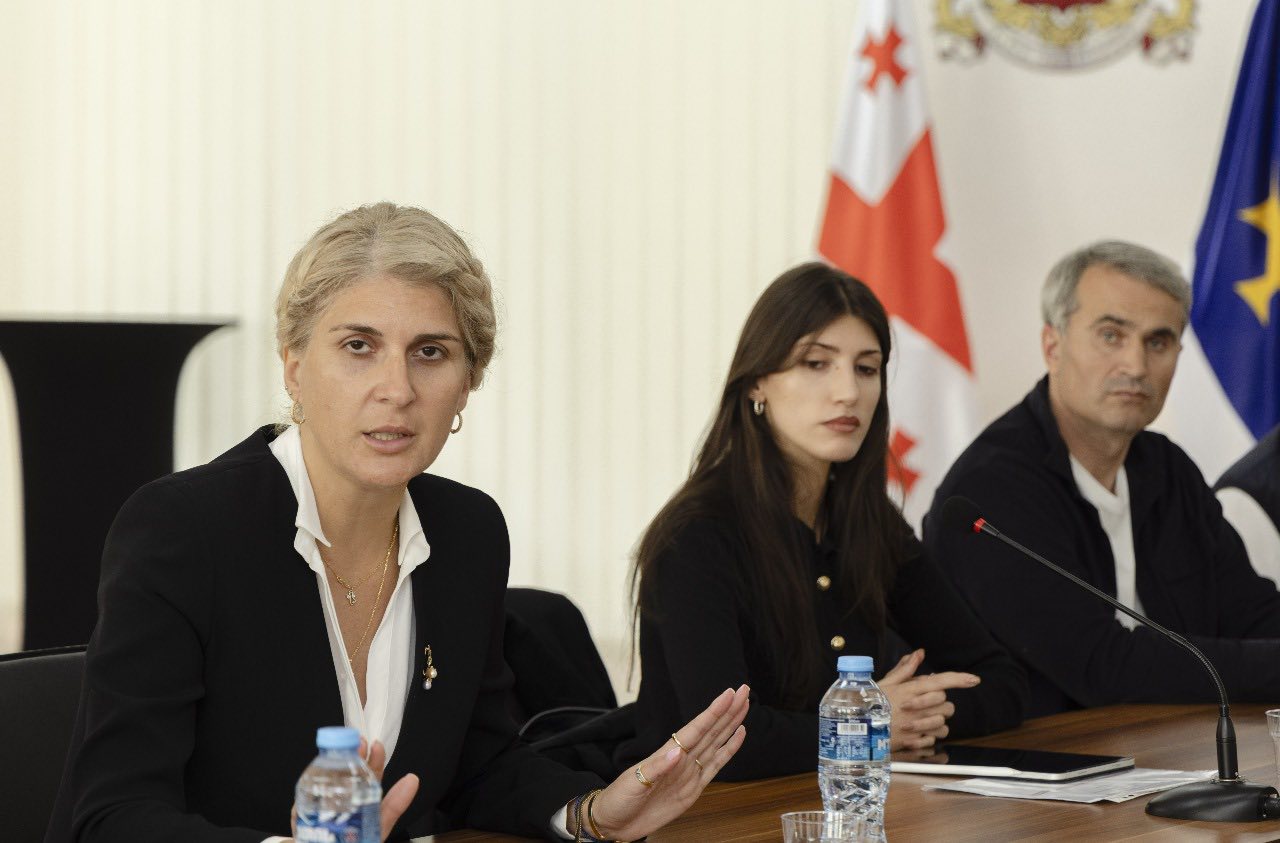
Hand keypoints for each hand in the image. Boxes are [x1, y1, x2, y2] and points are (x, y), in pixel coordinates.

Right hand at [289, 738, 419, 841]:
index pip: (367, 774)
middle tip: (357, 746)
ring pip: (319, 787)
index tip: (375, 745)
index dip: (372, 758)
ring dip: (325, 774)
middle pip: (342, 774)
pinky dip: (303, 805)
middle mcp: (339, 801)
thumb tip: (413, 779)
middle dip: (348, 757)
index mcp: (360, 801)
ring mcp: (320, 810)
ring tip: (338, 764)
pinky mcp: (303, 822)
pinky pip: (300, 810)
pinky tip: (311, 798)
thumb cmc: (359, 842)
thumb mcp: (380, 826)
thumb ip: (395, 805)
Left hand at [584, 685, 749, 840]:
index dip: (714, 712)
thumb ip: (656, 769)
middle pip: (711, 730)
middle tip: (745, 690)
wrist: (615, 823)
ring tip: (744, 706)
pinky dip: (729, 750)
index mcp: (667, 753)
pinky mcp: (694, 788)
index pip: (696, 728)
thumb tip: (677, 752)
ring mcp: (690, 772)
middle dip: (728, 711)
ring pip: (716, 743)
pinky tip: (738, 736)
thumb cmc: (619, 800)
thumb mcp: (633, 785)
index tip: (729, 694)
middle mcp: (682, 758)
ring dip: (731, 725)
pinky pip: (716, 766)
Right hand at [878, 649, 978, 750]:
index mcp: (911, 690)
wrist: (861, 730)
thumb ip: (905, 669)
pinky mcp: (917, 741)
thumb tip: (919, 653)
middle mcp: (918, 707)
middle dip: (940, 704)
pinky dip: (929, 736)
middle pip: (946, 704)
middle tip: (925, 705)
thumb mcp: (886, 683)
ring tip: (921, 720)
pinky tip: (917, 732)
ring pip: (944, 723)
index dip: (960, 679)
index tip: (974, 679)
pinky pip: (935, 739)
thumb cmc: (870, 704)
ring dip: (936, 722)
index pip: (941, 681)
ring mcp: (918, 725)